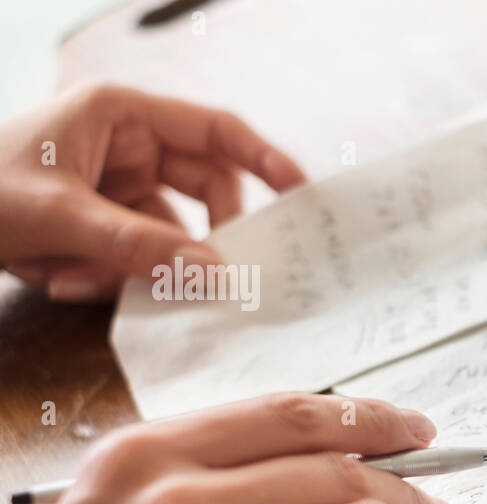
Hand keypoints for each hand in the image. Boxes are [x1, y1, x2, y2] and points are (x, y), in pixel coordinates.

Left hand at [0, 83, 305, 301]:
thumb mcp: (58, 217)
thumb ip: (141, 246)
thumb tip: (213, 274)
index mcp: (119, 114)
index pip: (215, 132)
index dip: (265, 162)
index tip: (302, 197)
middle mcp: (123, 144)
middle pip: (200, 194)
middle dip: (186, 240)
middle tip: (196, 278)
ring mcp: (111, 184)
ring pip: (166, 235)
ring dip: (132, 267)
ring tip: (76, 278)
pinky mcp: (98, 222)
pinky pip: (135, 255)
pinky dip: (104, 276)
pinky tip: (58, 279)